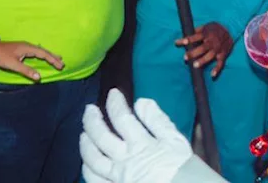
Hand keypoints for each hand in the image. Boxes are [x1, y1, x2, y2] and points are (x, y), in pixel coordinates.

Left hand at [0, 40, 63, 81]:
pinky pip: (36, 52)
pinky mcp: (21, 49)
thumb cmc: (1, 56)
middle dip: (53, 57)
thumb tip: (39, 77)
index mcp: (28, 48)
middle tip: (62, 62)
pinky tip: (42, 56)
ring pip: (40, 51)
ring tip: (57, 59)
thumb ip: (26, 71)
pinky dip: (42, 55)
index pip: (44, 54)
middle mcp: (28, 46)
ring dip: (48, 55)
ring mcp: (24, 47)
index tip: (61, 65)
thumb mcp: (13, 65)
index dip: (53, 60)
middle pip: (44, 51)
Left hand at [81, 89, 205, 182]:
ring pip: (94, 162)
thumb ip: (158, 121)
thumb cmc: (184, 170)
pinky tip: (87, 165)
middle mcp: (125, 161)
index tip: (112, 93)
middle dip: (92, 121)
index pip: (122, 119)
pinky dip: (88, 172)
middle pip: (102, 138)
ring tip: (83, 135)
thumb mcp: (177, 142)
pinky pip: (96, 182)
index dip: (115, 104)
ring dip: (86, 146)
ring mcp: (117, 179)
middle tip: (89, 109)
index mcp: (141, 145)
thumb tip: (141, 101)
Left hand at [176, 22, 231, 75]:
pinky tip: (212, 75)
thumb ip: (195, 31)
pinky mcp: (223, 54)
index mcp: (207, 33)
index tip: (181, 42)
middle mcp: (213, 41)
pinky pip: (221, 62)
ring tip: (195, 65)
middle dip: (194, 52)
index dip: (189, 39)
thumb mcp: (205, 26)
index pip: (196, 36)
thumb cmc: (214, 29)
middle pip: (203, 47)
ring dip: (203, 60)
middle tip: (185, 57)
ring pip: (210, 55)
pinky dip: (217, 69)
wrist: (231, 30)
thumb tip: (183, 36)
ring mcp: (218, 48)